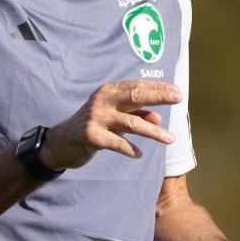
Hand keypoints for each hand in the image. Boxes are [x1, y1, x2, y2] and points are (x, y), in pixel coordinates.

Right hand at [41, 80, 181, 169]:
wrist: (60, 143)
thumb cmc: (93, 126)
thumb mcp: (115, 118)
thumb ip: (135, 115)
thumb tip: (159, 118)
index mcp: (109, 91)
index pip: (137, 86)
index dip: (158, 87)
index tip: (177, 91)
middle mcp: (103, 100)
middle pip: (135, 96)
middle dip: (159, 97)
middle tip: (179, 99)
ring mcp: (96, 118)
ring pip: (131, 122)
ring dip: (153, 131)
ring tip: (170, 139)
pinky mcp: (91, 136)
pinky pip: (116, 143)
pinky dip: (130, 149)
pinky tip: (139, 154)